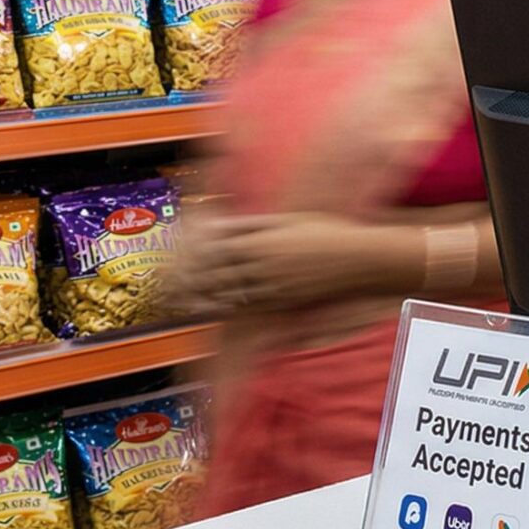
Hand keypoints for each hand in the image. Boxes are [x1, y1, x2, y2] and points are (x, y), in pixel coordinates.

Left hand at [173, 211, 421, 315]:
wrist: (360, 258)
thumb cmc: (329, 232)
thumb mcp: (293, 219)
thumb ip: (259, 223)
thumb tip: (229, 225)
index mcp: (261, 238)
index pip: (217, 245)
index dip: (194, 252)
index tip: (177, 255)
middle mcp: (262, 262)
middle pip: (216, 271)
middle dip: (190, 277)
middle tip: (168, 284)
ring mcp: (272, 283)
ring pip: (229, 292)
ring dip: (204, 296)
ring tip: (183, 300)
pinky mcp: (284, 299)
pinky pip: (250, 305)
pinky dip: (229, 307)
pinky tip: (217, 309)